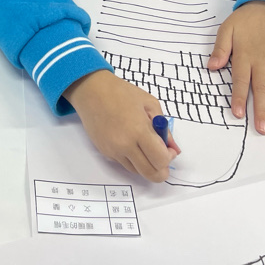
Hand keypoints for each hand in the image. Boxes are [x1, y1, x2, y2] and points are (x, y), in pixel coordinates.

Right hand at [64, 69, 179, 182]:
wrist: (91, 90)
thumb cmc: (121, 92)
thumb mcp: (150, 103)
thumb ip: (164, 128)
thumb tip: (173, 147)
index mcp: (139, 131)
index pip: (160, 160)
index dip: (169, 157)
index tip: (169, 148)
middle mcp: (125, 145)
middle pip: (150, 174)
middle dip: (161, 171)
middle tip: (162, 158)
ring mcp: (113, 151)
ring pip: (137, 171)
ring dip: (146, 164)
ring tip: (144, 145)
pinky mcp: (104, 152)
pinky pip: (124, 163)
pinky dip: (133, 158)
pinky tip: (129, 140)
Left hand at [208, 0, 264, 134]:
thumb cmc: (245, 21)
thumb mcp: (226, 29)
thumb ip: (220, 48)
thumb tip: (212, 66)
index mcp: (245, 56)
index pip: (242, 80)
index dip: (240, 97)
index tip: (239, 114)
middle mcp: (263, 62)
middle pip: (263, 88)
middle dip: (263, 110)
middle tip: (263, 129)